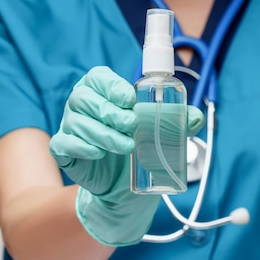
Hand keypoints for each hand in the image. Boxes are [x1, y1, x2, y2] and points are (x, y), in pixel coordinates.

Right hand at [49, 66, 203, 245]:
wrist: (123, 182)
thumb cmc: (138, 145)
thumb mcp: (160, 131)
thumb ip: (178, 122)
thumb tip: (196, 118)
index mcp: (101, 90)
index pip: (98, 77)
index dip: (111, 85)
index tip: (130, 100)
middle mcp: (81, 104)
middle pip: (83, 97)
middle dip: (109, 111)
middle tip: (132, 125)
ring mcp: (69, 126)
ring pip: (76, 121)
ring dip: (102, 133)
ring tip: (127, 146)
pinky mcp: (64, 150)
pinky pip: (62, 143)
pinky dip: (81, 147)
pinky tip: (98, 153)